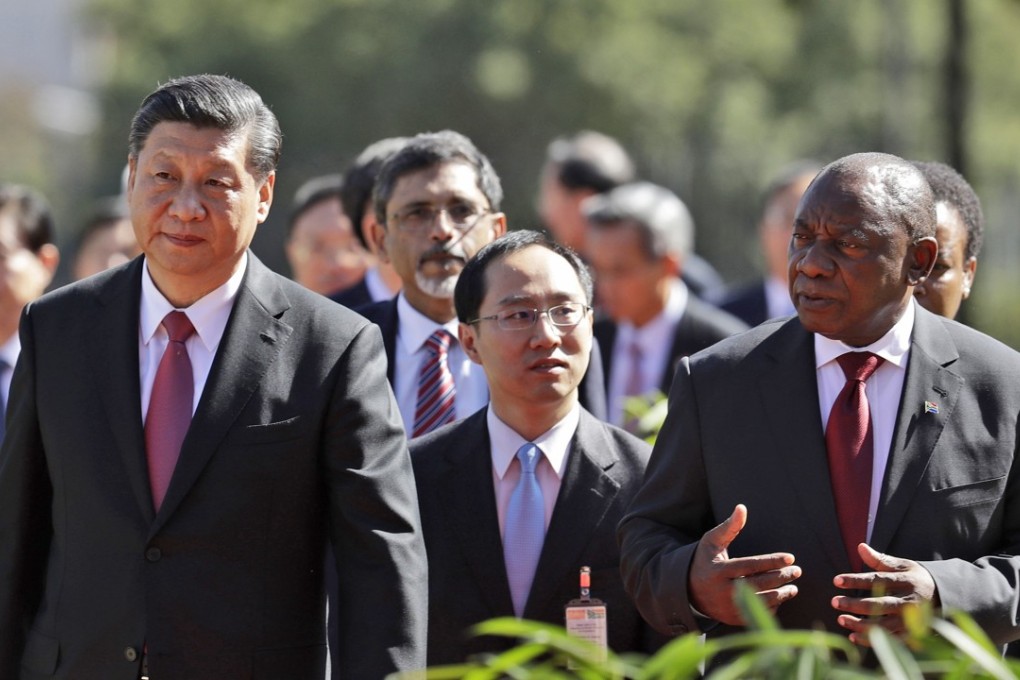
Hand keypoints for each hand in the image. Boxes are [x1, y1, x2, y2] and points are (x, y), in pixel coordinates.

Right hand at [688, 504, 800, 625]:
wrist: (690, 590)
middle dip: (781, 577)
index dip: (771, 562)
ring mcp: (728, 608)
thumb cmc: (706, 560)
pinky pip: (757, 613)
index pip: (750, 566)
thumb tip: (742, 508)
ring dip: (781, 595)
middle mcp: (723, 592)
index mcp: (718, 571)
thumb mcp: (712, 542)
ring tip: (793, 587)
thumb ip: (729, 526)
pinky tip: (780, 596)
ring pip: (760, 602)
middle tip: (797, 571)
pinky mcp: (733, 619)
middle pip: (759, 584)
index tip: (790, 557)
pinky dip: (772, 606)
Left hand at [832, 543, 938, 645]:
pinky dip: (872, 640)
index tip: (836, 580)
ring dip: (860, 624)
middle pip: (879, 604)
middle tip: (834, 602)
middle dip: (855, 604)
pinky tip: (853, 636)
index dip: (856, 581)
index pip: (877, 580)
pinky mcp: (912, 633)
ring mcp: (911, 620)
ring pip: (883, 625)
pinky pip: (890, 640)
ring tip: (841, 620)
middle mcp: (909, 601)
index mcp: (905, 581)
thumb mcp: (903, 565)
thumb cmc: (917, 578)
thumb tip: (860, 546)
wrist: (946, 597)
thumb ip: (880, 559)